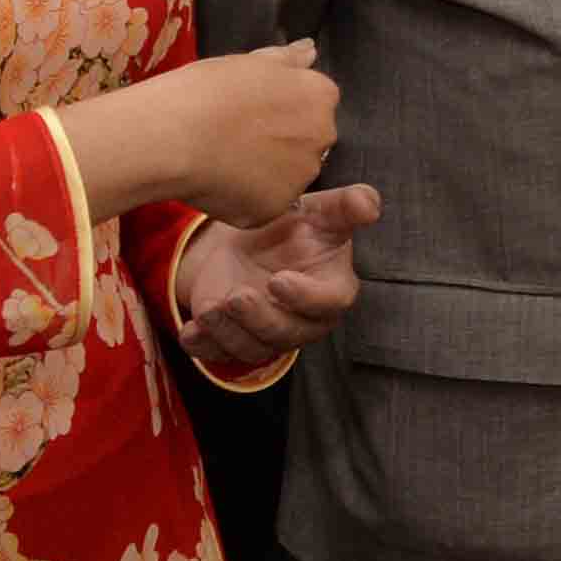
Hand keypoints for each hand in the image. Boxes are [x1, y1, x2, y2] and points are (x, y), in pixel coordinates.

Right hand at [172, 41, 341, 227]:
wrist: (173, 136)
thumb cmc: (208, 91)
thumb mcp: (251, 61)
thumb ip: (288, 59)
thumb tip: (309, 50)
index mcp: (320, 96)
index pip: (315, 104)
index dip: (281, 109)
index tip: (253, 112)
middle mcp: (322, 136)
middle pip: (308, 142)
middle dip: (281, 143)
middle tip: (237, 139)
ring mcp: (301, 176)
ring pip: (288, 176)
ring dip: (265, 173)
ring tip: (223, 163)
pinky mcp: (275, 208)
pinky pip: (263, 204)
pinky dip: (244, 199)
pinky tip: (216, 184)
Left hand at [178, 182, 377, 375]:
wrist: (249, 241)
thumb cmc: (295, 225)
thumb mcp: (319, 210)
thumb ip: (347, 206)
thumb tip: (370, 205)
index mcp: (332, 289)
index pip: (328, 304)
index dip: (305, 298)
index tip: (278, 280)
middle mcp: (304, 321)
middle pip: (287, 334)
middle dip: (260, 318)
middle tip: (236, 296)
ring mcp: (268, 335)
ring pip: (252, 348)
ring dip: (229, 331)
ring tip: (211, 306)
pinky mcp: (235, 342)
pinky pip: (220, 354)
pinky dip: (203, 345)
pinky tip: (191, 330)